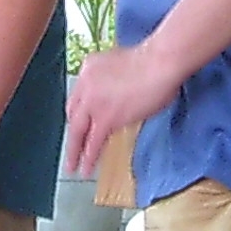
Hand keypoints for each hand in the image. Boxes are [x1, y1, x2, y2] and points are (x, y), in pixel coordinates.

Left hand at [66, 42, 181, 173]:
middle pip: (73, 114)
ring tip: (72, 167)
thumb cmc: (152, 62)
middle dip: (74, 133)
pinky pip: (93, 142)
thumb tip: (115, 95)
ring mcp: (93, 101)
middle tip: (73, 148)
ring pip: (78, 130)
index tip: (80, 124)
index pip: (78, 95)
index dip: (79, 113)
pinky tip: (86, 168)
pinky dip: (88, 157)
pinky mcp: (105, 118)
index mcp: (88, 67)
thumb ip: (111, 80)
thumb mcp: (120, 64)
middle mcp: (85, 84)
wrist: (158, 64)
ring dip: (74, 151)